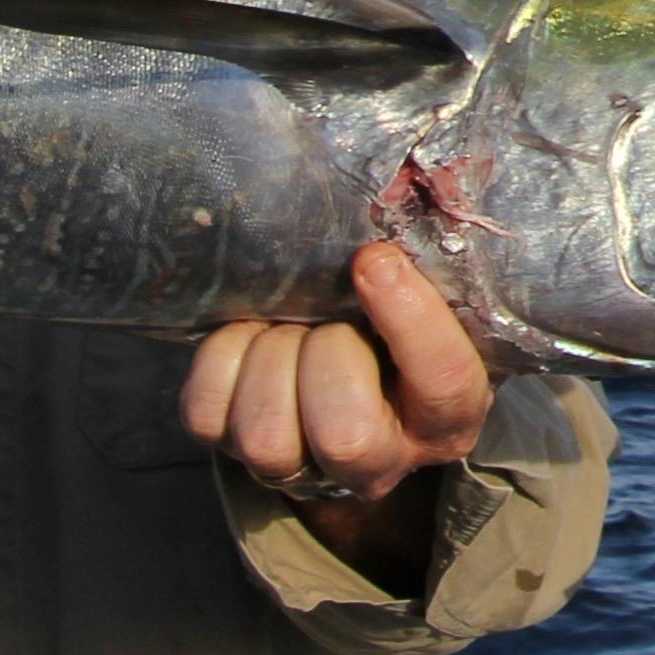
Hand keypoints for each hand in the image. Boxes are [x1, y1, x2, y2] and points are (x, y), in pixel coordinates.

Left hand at [181, 242, 497, 569]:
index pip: (444, 385)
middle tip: (327, 314)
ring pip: (267, 435)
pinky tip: (250, 338)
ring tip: (288, 325)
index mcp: (447, 419)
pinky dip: (222, 359)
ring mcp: (299, 469)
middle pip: (345, 433)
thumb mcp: (433, 296)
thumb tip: (406, 185)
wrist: (342, 370)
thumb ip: (428, 263)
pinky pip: (207, 414)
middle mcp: (378, 463)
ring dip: (272, 356)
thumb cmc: (394, 321)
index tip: (376, 259)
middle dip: (326, 351)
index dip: (410, 321)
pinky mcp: (232, 452)